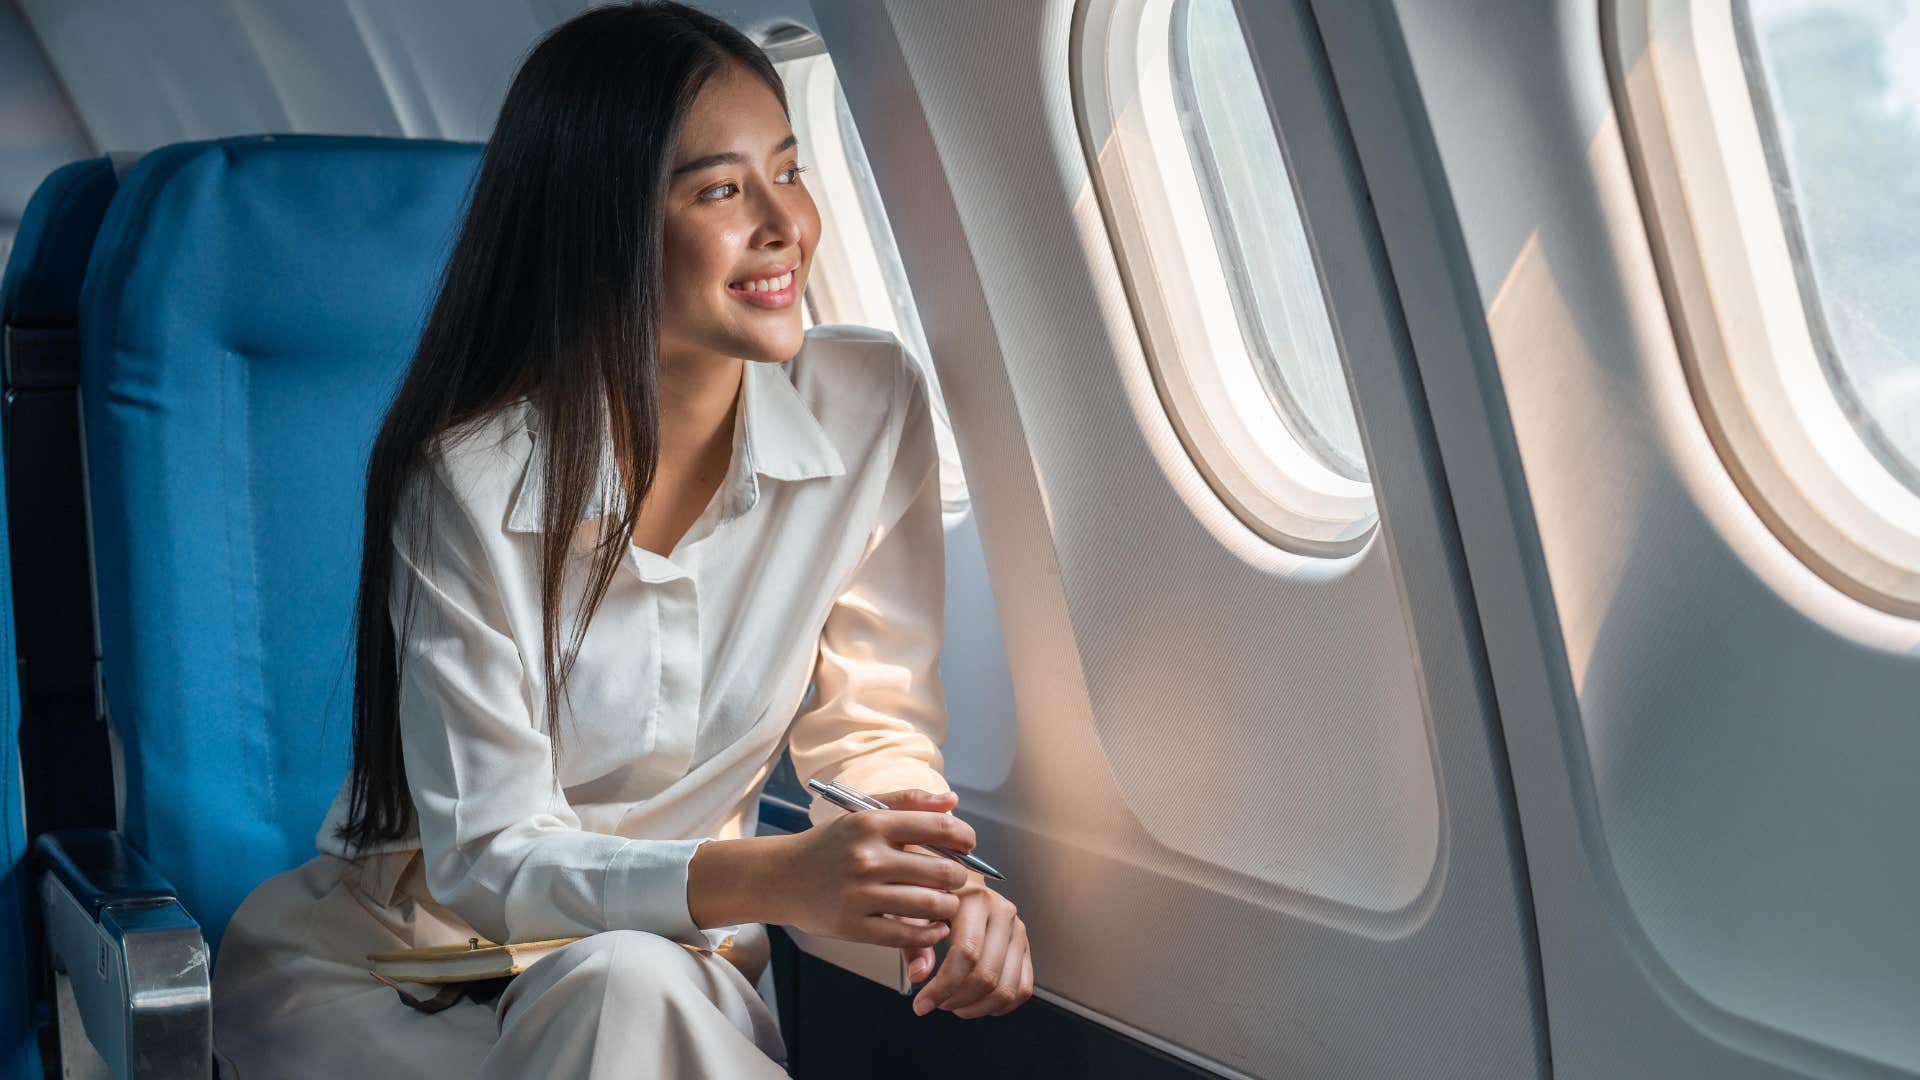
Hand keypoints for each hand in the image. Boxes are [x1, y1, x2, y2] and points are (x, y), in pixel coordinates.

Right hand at [774, 788, 974, 948]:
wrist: (781, 877)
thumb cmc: (829, 845)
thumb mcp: (863, 813)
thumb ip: (909, 802)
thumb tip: (952, 801)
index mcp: (872, 824)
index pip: (940, 827)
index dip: (965, 838)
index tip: (967, 845)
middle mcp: (868, 858)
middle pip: (943, 872)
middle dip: (960, 878)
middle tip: (956, 880)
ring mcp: (861, 894)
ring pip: (932, 906)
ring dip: (949, 908)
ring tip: (945, 904)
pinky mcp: (854, 926)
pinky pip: (909, 935)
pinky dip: (930, 933)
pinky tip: (932, 926)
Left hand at [910, 869, 1032, 1018]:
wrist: (959, 886)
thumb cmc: (935, 900)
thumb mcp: (914, 913)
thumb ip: (914, 944)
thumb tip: (919, 975)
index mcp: (976, 899)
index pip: (966, 953)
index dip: (943, 986)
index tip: (922, 1004)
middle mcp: (1004, 913)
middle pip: (987, 975)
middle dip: (958, 1000)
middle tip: (937, 1004)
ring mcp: (1019, 931)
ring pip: (1006, 988)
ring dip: (977, 1007)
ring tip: (954, 1004)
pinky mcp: (1026, 948)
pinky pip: (1022, 989)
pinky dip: (998, 1006)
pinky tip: (976, 1003)